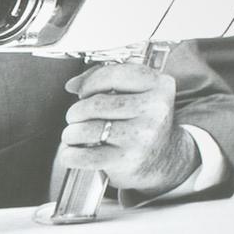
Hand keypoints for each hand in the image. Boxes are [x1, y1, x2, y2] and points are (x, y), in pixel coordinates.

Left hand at [61, 64, 197, 195]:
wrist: (162, 159)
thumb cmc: (143, 123)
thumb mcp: (136, 93)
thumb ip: (105, 80)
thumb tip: (73, 84)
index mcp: (159, 86)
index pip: (113, 75)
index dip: (90, 83)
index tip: (84, 92)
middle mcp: (153, 110)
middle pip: (95, 104)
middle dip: (76, 111)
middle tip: (76, 117)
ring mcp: (141, 136)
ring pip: (86, 129)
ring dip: (71, 133)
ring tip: (75, 134)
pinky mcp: (126, 159)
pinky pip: (85, 155)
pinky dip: (71, 154)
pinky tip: (73, 151)